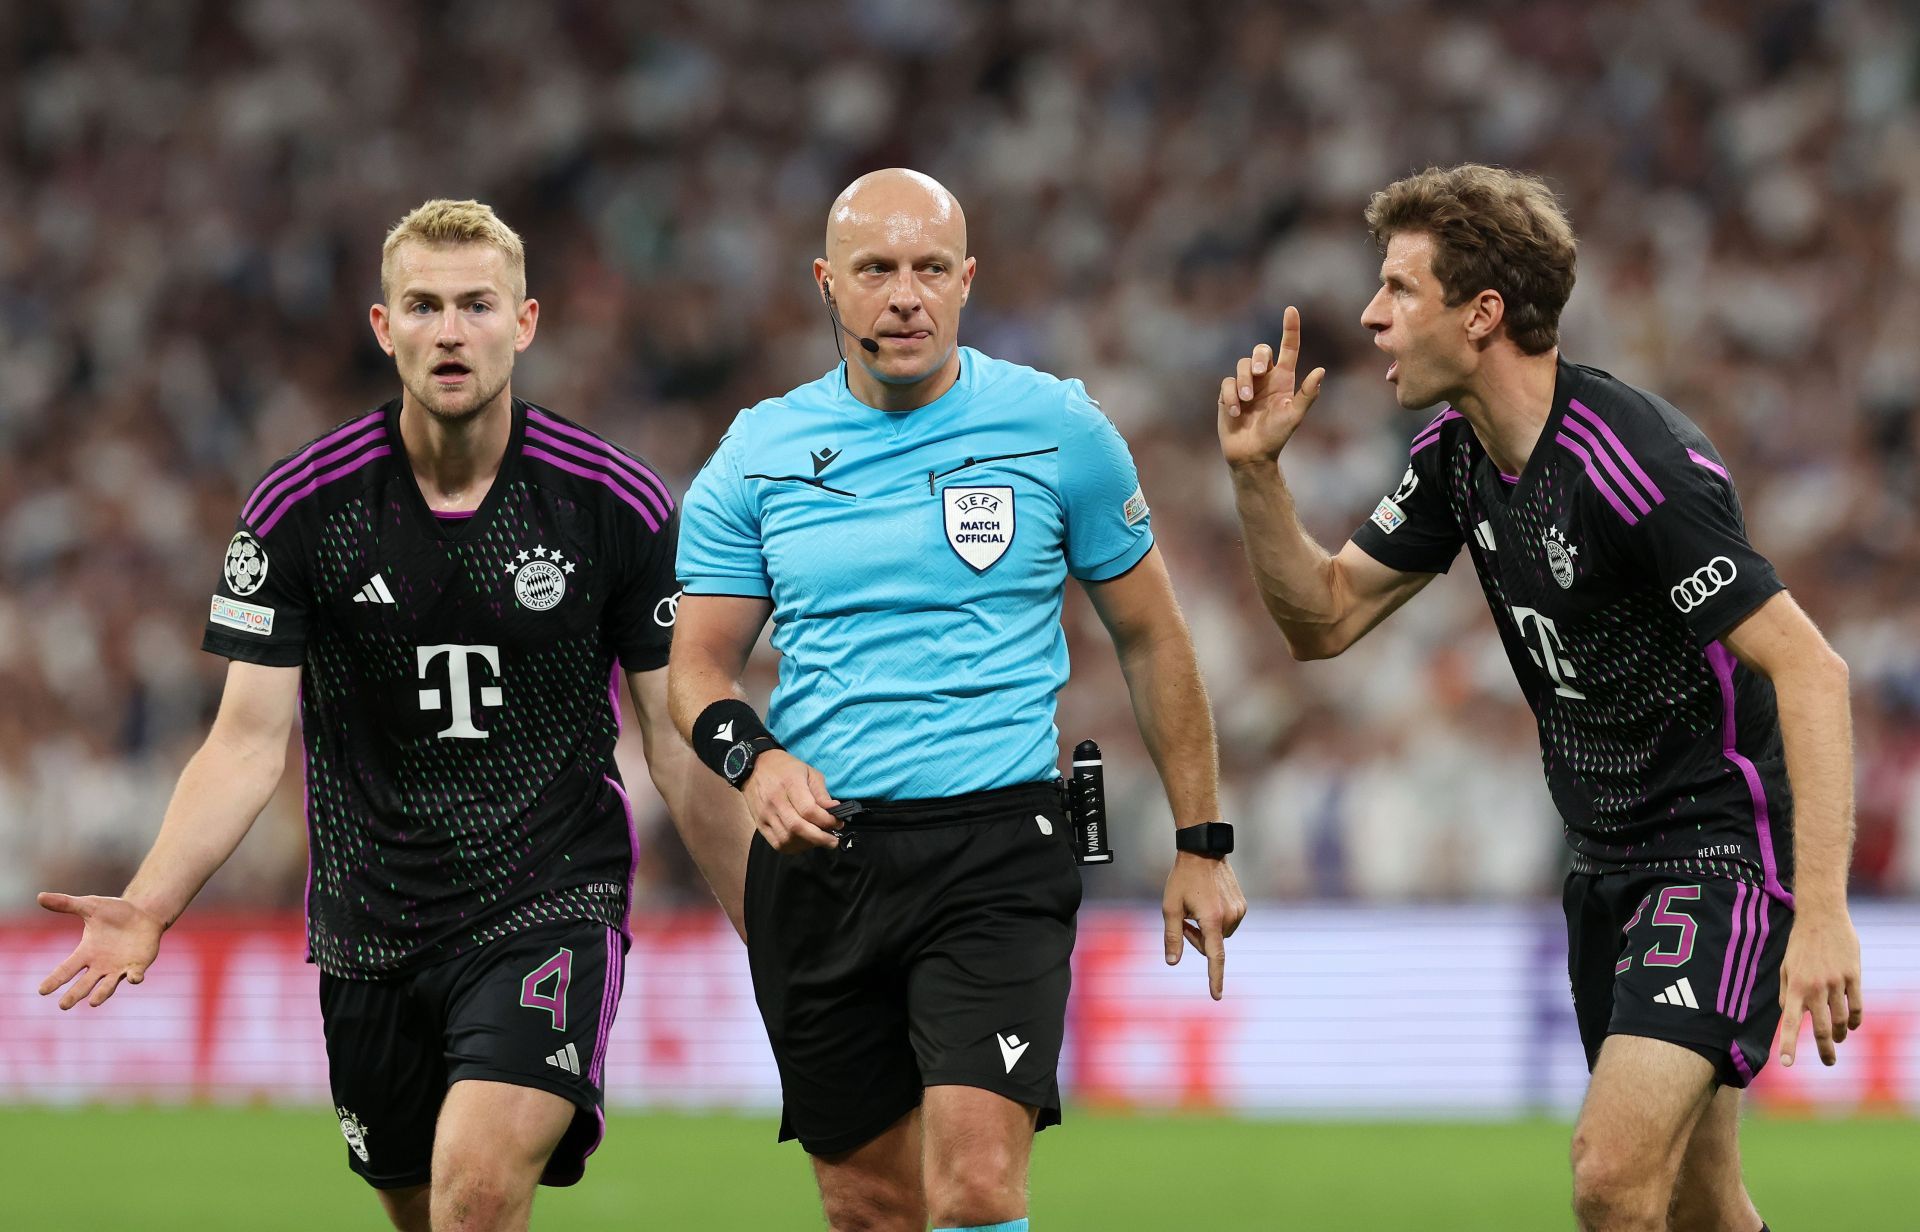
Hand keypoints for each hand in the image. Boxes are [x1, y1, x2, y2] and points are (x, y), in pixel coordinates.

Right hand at [36, 892, 165, 1009]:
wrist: (143, 913)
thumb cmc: (114, 912)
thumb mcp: (90, 906)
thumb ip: (67, 904)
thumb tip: (39, 896)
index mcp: (86, 952)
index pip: (66, 969)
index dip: (55, 979)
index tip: (42, 990)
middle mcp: (100, 965)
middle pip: (84, 984)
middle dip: (74, 994)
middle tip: (63, 1005)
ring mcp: (118, 968)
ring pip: (107, 986)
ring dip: (101, 994)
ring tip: (92, 1002)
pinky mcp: (137, 966)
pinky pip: (135, 975)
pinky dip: (134, 978)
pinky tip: (133, 978)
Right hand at [742, 750, 843, 854]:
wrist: (755, 767)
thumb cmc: (786, 768)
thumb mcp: (809, 772)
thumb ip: (821, 793)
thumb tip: (835, 810)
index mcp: (790, 783)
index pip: (809, 810)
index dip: (826, 820)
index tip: (838, 823)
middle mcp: (776, 800)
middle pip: (798, 827)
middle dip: (820, 838)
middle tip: (833, 841)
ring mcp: (766, 814)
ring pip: (787, 839)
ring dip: (806, 844)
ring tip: (818, 841)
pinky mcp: (760, 824)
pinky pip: (777, 843)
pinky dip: (792, 847)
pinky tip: (803, 843)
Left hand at [1162, 852, 1247, 1000]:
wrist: (1204, 852)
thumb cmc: (1183, 878)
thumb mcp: (1170, 907)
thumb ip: (1172, 936)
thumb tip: (1172, 963)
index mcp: (1211, 919)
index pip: (1215, 957)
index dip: (1215, 978)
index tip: (1217, 996)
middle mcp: (1229, 918)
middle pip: (1211, 946)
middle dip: (1196, 939)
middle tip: (1184, 918)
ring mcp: (1239, 912)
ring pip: (1219, 937)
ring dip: (1206, 930)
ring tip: (1196, 906)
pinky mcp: (1242, 907)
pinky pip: (1226, 925)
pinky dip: (1215, 922)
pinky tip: (1208, 902)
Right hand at [1217, 306, 1326, 469]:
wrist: (1252, 455)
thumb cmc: (1276, 436)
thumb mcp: (1294, 416)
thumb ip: (1308, 394)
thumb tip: (1321, 371)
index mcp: (1283, 380)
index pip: (1289, 349)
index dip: (1290, 328)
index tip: (1291, 310)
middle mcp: (1265, 378)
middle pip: (1260, 351)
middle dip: (1258, 357)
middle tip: (1259, 372)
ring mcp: (1246, 385)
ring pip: (1242, 365)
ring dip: (1244, 381)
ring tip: (1246, 401)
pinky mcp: (1228, 394)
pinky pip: (1227, 383)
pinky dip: (1231, 395)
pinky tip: (1235, 411)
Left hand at [1777, 905, 1862, 1067]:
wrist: (1821, 917)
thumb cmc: (1800, 944)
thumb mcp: (1785, 967)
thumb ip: (1787, 992)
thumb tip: (1790, 1014)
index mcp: (1795, 987)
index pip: (1790, 1022)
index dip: (1788, 1045)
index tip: (1786, 1064)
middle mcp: (1815, 987)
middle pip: (1823, 1028)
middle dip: (1826, 1049)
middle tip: (1829, 1062)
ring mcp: (1836, 982)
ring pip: (1842, 1020)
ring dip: (1842, 1033)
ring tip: (1839, 1038)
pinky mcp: (1853, 976)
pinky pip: (1857, 1006)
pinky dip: (1856, 1019)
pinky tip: (1853, 1025)